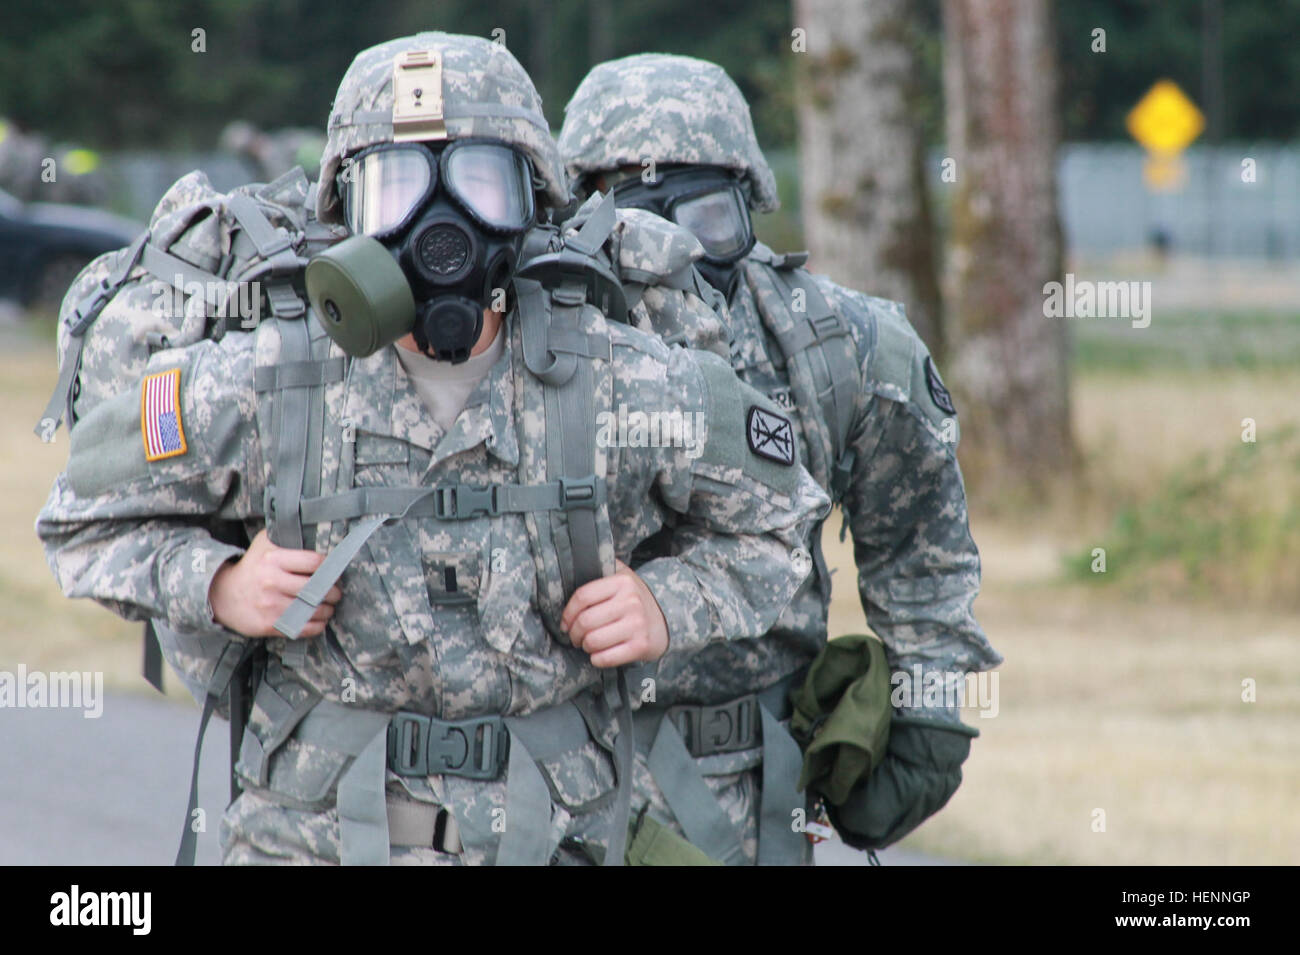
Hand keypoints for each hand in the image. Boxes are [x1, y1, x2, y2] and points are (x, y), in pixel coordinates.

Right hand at [208, 529, 340, 637]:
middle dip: (334, 592)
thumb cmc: (253, 566)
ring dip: (328, 610)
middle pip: (318, 588)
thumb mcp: (264, 544)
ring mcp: (270, 605)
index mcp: (273, 558)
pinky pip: (303, 628)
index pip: (315, 562)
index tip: (333, 572)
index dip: (330, 568)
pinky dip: (318, 626)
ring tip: (329, 606)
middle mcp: (271, 581)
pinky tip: (319, 620)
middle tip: (336, 592)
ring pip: (313, 610)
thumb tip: (317, 532)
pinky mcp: (268, 624)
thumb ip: (287, 536)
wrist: (223, 594)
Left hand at [560, 560, 668, 666]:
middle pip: (585, 621)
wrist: (666, 620)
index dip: (568, 613)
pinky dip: (596, 659)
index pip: (582, 596)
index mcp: (622, 582)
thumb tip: (573, 564)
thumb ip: (601, 567)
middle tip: (576, 636)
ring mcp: (637, 625)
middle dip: (574, 633)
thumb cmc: (634, 600)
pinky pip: (605, 658)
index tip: (566, 622)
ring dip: (585, 646)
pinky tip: (599, 654)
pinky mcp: (640, 646)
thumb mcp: (622, 576)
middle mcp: (631, 602)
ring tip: (588, 644)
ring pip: (593, 641)